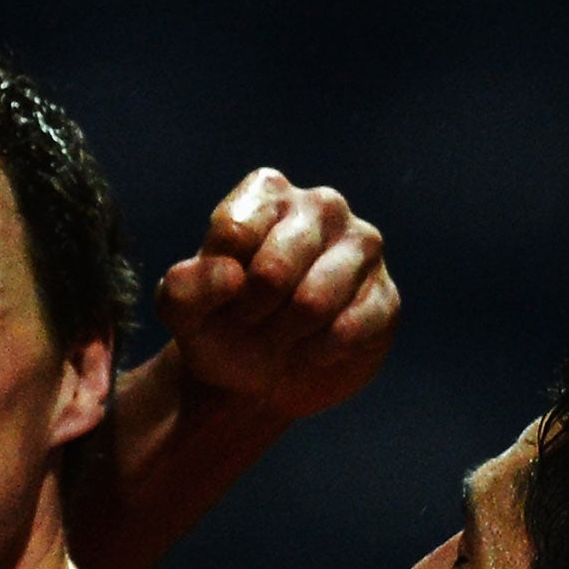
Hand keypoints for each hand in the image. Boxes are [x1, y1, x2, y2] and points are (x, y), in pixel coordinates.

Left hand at [157, 169, 398, 418]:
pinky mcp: (386, 294)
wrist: (259, 376)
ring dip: (282, 337)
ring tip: (277, 337)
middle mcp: (321, 205)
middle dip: (250, 315)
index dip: (218, 285)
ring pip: (312, 303)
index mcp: (267, 191)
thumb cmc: (218, 324)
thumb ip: (186, 286)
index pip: (233, 234)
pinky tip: (309, 349)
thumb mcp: (181, 308)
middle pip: (273, 271)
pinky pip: (347, 331)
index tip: (220, 297)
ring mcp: (362, 246)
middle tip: (248, 325)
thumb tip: (233, 276)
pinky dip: (314, 354)